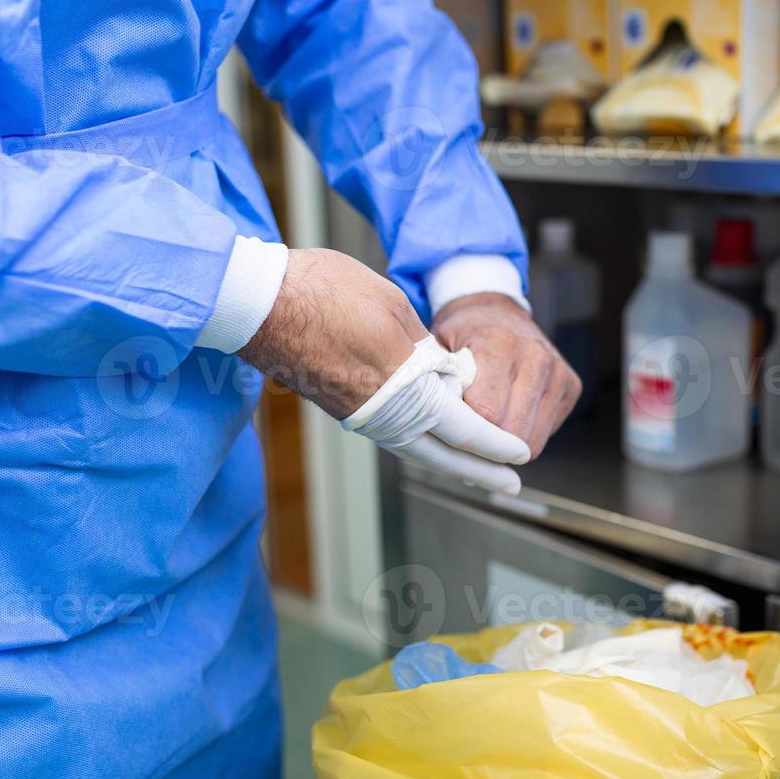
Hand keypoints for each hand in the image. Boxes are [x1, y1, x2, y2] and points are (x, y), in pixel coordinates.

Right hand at [240, 250, 528, 492]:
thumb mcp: (392, 308)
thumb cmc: (324, 293)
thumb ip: (424, 348)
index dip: (496, 443)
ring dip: (452, 462)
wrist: (258, 304)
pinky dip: (422, 443)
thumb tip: (444, 374)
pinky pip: (393, 435)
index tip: (521, 454)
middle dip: (480, 472)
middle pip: (442, 455)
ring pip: (415, 449)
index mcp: (402, 387)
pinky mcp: (342, 408)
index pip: (463, 428)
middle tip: (510, 486)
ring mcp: (359, 415)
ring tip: (480, 470)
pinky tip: (435, 440)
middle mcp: (381, 413)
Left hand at [431, 293, 580, 457]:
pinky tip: (509, 417)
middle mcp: (535, 357)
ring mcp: (558, 372)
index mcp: (498, 345)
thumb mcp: (440, 349)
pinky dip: (526, 435)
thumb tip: (440, 426)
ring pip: (533, 440)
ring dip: (508, 447)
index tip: (452, 437)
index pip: (487, 412)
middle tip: (468, 444)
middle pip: (513, 432)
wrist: (497, 311)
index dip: (467, 432)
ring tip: (487, 434)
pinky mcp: (572, 385)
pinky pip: (546, 434)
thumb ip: (441, 383)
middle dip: (488, 447)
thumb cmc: (462, 335)